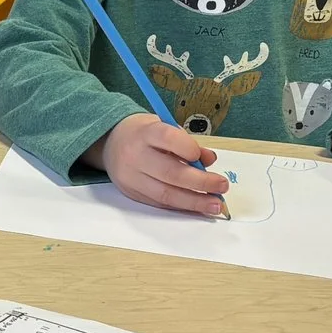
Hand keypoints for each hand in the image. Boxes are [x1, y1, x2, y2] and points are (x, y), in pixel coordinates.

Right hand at [99, 114, 231, 216]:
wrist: (109, 143)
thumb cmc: (144, 133)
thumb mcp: (163, 126)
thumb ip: (187, 142)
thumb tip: (210, 160)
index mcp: (144, 133)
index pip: (167, 139)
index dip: (189, 148)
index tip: (203, 157)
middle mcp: (135, 155)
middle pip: (170, 172)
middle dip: (201, 182)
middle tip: (222, 186)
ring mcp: (131, 177)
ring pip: (166, 194)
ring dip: (195, 201)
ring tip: (215, 204)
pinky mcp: (132, 193)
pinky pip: (160, 203)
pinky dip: (181, 206)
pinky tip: (198, 207)